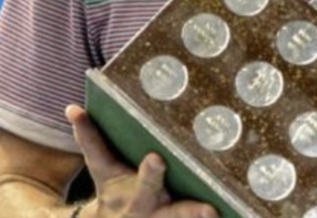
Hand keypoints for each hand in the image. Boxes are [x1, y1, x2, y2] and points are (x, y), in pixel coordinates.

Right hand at [66, 105, 218, 217]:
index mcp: (134, 195)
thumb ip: (90, 139)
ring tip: (225, 215)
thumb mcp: (100, 167)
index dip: (150, 173)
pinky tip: (244, 216)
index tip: (157, 158)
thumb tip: (72, 108)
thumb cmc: (114, 189)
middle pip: (176, 214)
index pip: (144, 181)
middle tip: (209, 209)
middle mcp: (156, 213)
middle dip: (191, 212)